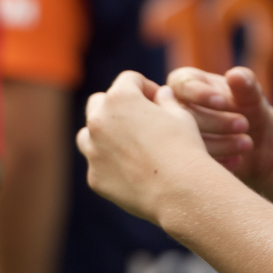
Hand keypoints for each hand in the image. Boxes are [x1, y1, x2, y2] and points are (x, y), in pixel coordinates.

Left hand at [76, 70, 213, 224]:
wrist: (180, 192)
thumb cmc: (184, 148)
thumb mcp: (181, 114)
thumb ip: (166, 100)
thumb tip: (161, 95)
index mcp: (120, 98)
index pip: (129, 80)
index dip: (146, 87)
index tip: (159, 101)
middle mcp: (99, 121)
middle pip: (101, 102)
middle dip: (119, 106)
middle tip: (140, 119)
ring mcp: (93, 151)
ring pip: (88, 133)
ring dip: (104, 133)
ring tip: (129, 144)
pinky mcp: (94, 178)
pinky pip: (97, 163)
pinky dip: (109, 163)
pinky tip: (132, 171)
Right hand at [166, 66, 272, 179]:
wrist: (255, 139)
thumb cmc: (249, 106)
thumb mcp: (251, 94)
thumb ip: (245, 83)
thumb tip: (235, 75)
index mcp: (184, 83)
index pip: (182, 85)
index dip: (201, 93)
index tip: (223, 102)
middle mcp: (174, 107)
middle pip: (183, 114)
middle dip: (215, 121)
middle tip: (244, 124)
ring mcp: (175, 133)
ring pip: (186, 141)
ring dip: (219, 143)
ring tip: (247, 143)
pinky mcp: (181, 157)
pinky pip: (191, 162)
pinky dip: (216, 161)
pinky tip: (237, 160)